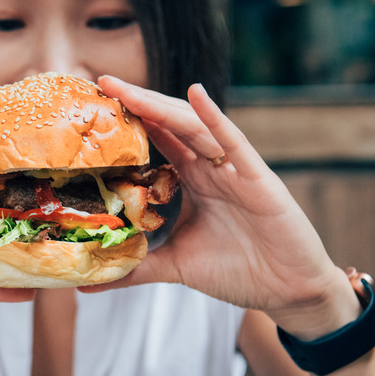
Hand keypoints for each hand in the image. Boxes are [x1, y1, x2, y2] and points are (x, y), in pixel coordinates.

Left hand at [90, 76, 358, 336]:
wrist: (287, 292)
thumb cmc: (238, 272)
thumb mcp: (175, 266)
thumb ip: (135, 267)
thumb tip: (87, 284)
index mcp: (193, 180)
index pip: (156, 141)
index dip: (128, 122)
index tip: (93, 106)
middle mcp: (211, 167)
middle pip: (169, 125)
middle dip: (137, 102)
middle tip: (102, 82)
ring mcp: (234, 169)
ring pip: (193, 128)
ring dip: (161, 106)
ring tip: (128, 89)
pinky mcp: (258, 179)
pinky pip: (234, 142)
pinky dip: (214, 117)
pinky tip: (195, 94)